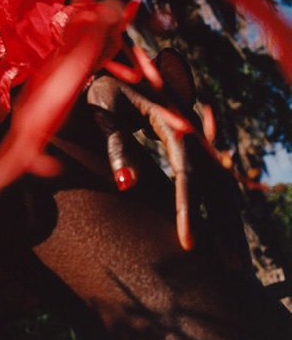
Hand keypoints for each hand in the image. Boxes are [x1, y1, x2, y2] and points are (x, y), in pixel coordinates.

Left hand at [86, 49, 233, 251]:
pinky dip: (225, 213)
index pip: (187, 171)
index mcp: (171, 120)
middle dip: (225, 226)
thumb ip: (115, 144)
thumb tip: (127, 186)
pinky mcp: (195, 151)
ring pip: (224, 187)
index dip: (189, 209)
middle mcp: (192, 132)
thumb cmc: (100, 93)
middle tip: (231, 267)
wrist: (111, 71)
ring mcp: (197, 142)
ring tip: (239, 265)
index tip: (189, 245)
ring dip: (231, 225)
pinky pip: (216, 185)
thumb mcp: (103, 110)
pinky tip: (229, 240)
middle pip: (218, 183)